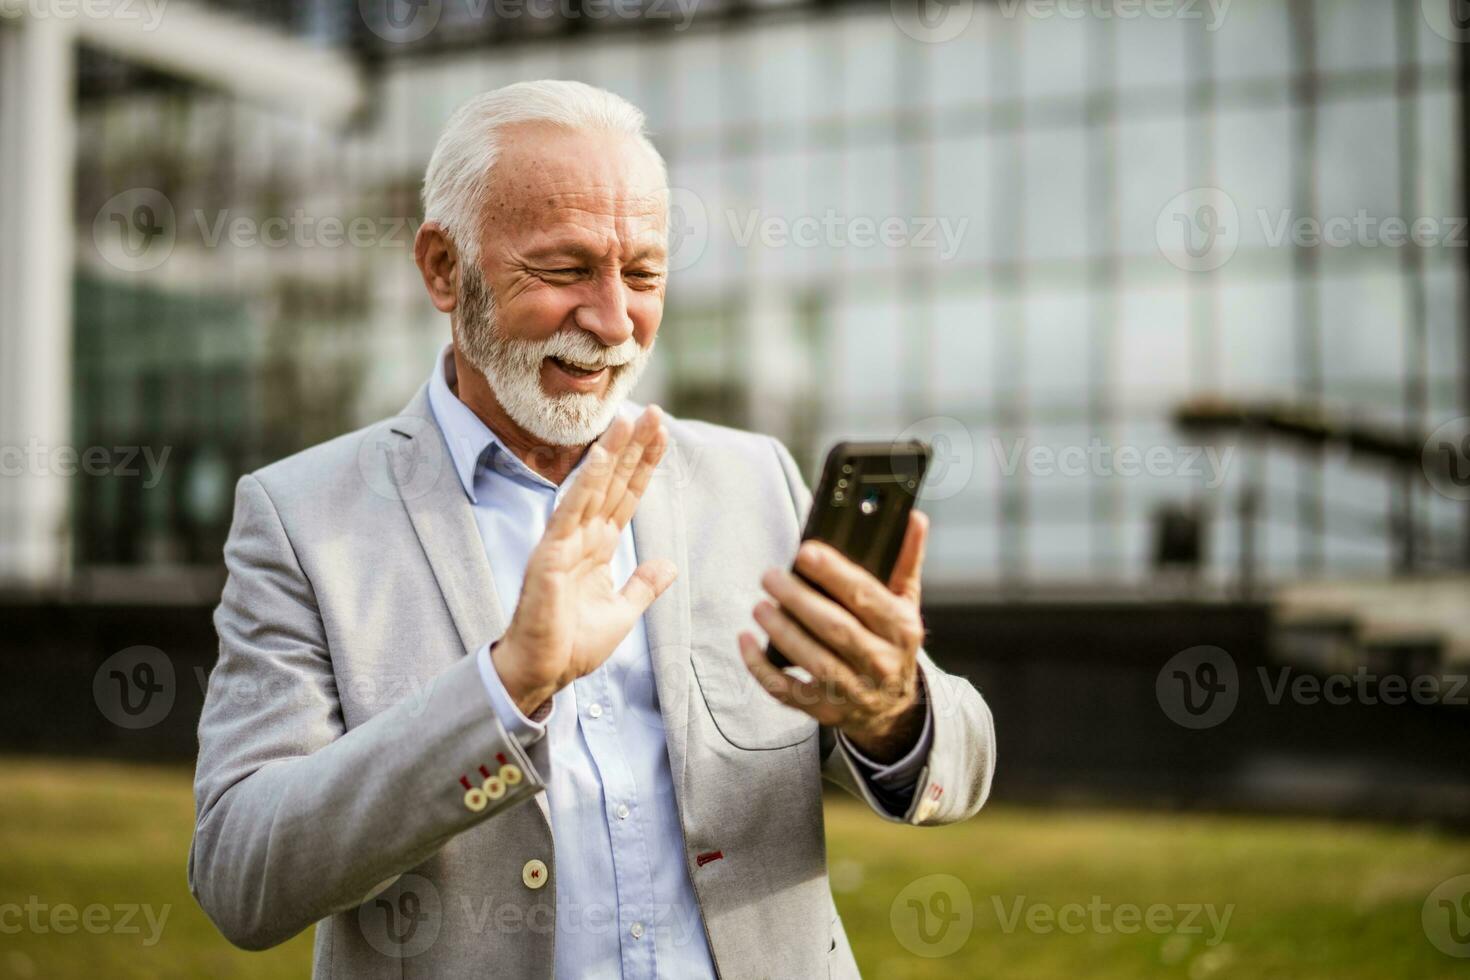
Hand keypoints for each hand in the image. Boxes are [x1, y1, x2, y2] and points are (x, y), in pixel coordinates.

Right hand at [493, 406, 677, 714]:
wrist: (543, 672)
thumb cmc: (574, 645)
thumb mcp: (622, 612)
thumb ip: (642, 586)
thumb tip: (667, 565)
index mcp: (598, 547)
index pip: (626, 497)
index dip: (644, 466)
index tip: (661, 435)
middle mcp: (582, 537)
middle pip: (614, 483)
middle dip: (634, 448)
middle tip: (653, 410)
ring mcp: (564, 541)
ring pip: (593, 487)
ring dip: (612, 452)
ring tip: (630, 418)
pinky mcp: (551, 554)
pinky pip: (571, 510)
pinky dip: (587, 481)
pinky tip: (602, 455)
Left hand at [738, 510, 929, 763]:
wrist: (893, 708)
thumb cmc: (892, 643)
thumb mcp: (905, 602)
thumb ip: (906, 560)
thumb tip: (914, 518)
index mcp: (901, 629)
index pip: (866, 597)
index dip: (835, 574)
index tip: (806, 552)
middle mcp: (881, 662)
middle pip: (836, 629)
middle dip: (799, 600)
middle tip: (770, 576)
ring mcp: (854, 690)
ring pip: (814, 661)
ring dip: (783, 632)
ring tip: (760, 606)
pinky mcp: (826, 709)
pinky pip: (788, 691)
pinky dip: (762, 668)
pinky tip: (746, 641)